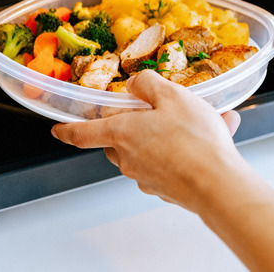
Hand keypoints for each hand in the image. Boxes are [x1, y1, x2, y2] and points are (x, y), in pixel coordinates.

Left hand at [50, 69, 243, 211]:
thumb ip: (148, 83)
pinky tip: (209, 142)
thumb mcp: (172, 96)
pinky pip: (168, 165)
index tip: (58, 131)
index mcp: (122, 133)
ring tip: (201, 123)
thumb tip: (136, 83)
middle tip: (156, 114)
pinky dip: (183, 153)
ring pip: (146, 153)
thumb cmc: (194, 140)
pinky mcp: (166, 189)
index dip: (68, 130)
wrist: (216, 184)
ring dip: (165, 138)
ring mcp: (146, 177)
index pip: (83, 134)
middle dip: (131, 128)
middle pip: (117, 142)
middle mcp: (128, 159)